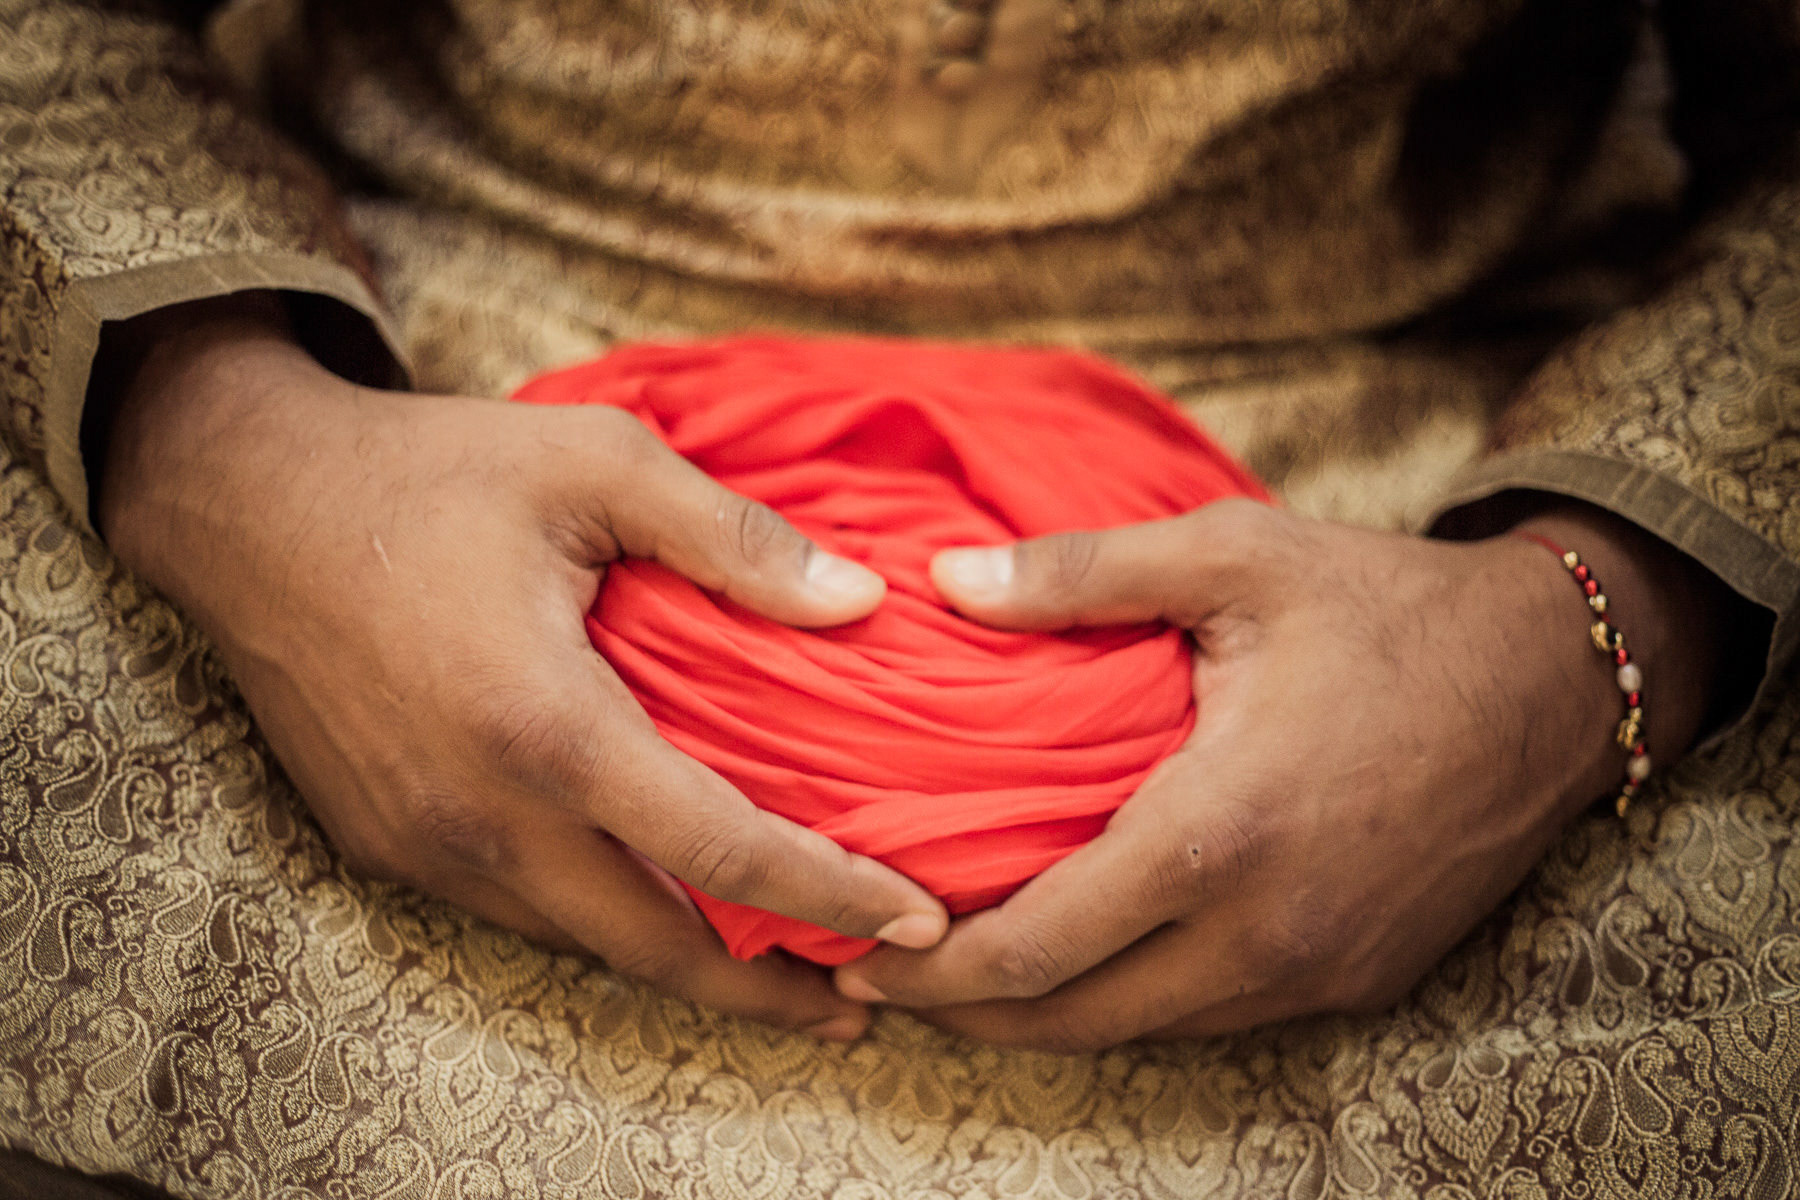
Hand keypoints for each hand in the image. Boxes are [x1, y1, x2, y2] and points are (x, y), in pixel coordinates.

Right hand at [98, 299, 946, 1039]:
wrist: (248, 502)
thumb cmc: (431, 473)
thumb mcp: (598, 462)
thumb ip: (735, 538)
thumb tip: (863, 603)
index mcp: (548, 724)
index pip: (721, 851)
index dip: (832, 896)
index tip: (918, 926)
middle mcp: (483, 813)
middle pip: (656, 947)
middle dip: (768, 992)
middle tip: (862, 998)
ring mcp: (427, 843)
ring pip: (584, 941)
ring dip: (687, 961)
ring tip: (778, 957)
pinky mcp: (388, 844)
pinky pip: (520, 909)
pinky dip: (604, 918)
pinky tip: (655, 891)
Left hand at [834, 498, 1726, 1050]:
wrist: (1557, 677)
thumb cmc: (1386, 608)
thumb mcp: (1232, 557)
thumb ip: (1077, 574)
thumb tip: (941, 585)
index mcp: (1217, 834)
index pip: (1036, 949)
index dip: (930, 969)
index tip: (857, 955)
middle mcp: (1265, 930)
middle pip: (1072, 1021)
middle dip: (963, 1014)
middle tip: (879, 982)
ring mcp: (1316, 970)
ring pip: (1141, 1031)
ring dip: (1043, 1015)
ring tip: (963, 973)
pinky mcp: (1357, 980)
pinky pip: (1212, 1017)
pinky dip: (1129, 1000)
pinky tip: (1088, 955)